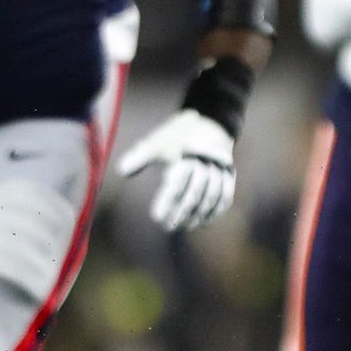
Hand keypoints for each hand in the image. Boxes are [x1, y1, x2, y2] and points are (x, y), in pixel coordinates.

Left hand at [117, 110, 236, 231]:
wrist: (210, 123)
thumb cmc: (177, 137)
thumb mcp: (157, 142)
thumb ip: (140, 157)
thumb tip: (120, 171)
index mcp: (186, 155)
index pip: (176, 184)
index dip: (166, 202)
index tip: (155, 217)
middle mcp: (206, 163)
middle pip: (195, 193)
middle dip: (181, 212)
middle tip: (168, 227)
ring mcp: (220, 169)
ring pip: (211, 197)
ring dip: (199, 215)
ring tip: (185, 227)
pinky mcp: (229, 175)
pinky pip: (225, 196)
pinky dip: (215, 211)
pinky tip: (203, 222)